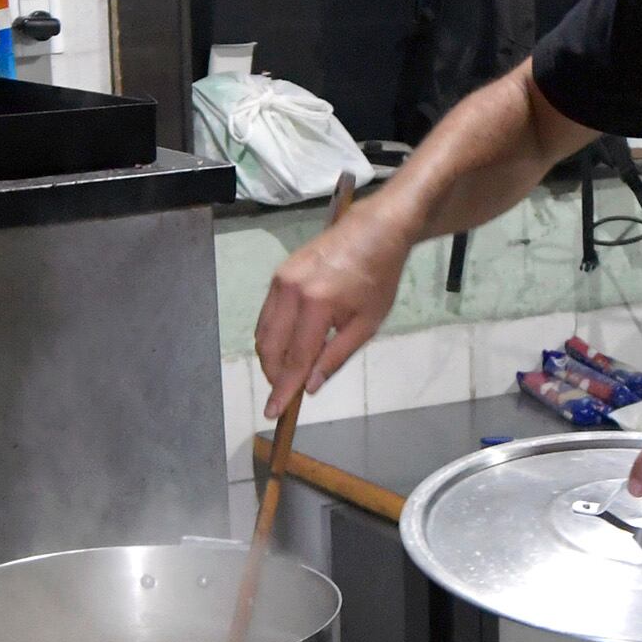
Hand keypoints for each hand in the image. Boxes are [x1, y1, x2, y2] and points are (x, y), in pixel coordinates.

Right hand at [254, 208, 410, 419]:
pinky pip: (267, 315)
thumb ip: (336, 356)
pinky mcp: (278, 274)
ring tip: (289, 373)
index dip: (283, 388)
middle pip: (270, 346)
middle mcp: (291, 290)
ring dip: (272, 357)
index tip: (273, 412)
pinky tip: (289, 346)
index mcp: (317, 303)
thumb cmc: (378, 277)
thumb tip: (309, 386)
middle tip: (285, 394)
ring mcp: (280, 279)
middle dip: (274, 375)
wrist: (373, 229)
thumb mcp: (367, 323)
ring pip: (263, 332)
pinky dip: (273, 337)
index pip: (295, 357)